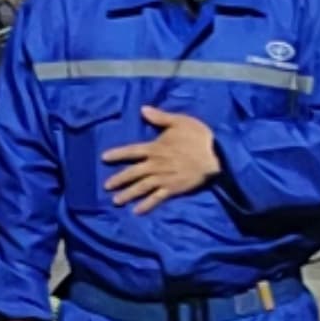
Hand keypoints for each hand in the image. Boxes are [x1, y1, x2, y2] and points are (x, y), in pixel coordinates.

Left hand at [102, 106, 219, 210]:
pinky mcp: (173, 189)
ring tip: (116, 201)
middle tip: (106, 186)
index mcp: (155, 148)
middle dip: (119, 180)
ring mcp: (163, 178)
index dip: (117, 154)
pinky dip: (146, 205)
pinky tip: (137, 211)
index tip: (104, 158)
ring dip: (128, 194)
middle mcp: (155, 165)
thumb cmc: (198, 137)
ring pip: (141, 187)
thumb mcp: (179, 121)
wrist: (215, 156)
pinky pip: (156, 198)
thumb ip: (160, 117)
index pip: (131, 151)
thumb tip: (142, 109)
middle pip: (133, 173)